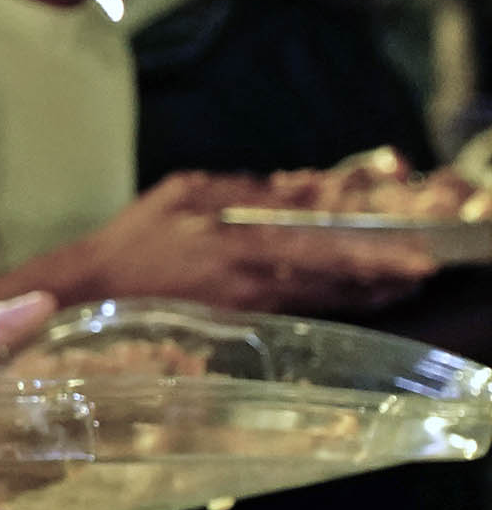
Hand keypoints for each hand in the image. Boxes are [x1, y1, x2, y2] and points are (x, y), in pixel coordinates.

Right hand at [61, 173, 432, 314]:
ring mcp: (243, 308)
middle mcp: (249, 283)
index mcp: (237, 245)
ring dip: (361, 294)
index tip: (417, 261)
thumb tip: (304, 187)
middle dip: (379, 281)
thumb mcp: (185, 192)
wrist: (90, 290)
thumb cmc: (134, 238)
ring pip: (318, 302)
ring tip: (396, 284)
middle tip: (418, 272)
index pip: (322, 253)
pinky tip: (349, 295)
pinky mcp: (234, 322)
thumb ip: (246, 189)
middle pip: (332, 286)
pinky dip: (327, 301)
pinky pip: (293, 311)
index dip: (374, 260)